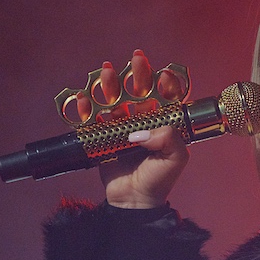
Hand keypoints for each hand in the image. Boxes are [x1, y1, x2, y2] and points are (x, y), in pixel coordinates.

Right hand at [77, 49, 188, 208]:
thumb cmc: (159, 179)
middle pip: (138, 92)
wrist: (135, 201)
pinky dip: (86, 108)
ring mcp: (122, 128)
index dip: (166, 83)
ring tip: (107, 71)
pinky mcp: (102, 138)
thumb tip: (140, 130)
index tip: (163, 72)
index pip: (166, 97)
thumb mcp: (175, 157)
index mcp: (163, 124)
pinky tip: (84, 98)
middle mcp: (143, 122)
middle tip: (136, 58)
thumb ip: (168, 138)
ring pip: (114, 100)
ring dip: (109, 85)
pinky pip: (92, 119)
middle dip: (137, 74)